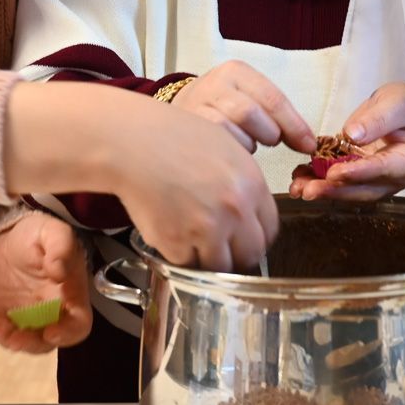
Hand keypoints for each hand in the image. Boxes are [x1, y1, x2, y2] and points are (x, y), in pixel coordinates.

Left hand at [0, 211, 92, 352]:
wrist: (7, 238)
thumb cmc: (37, 235)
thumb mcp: (52, 232)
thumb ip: (61, 248)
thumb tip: (60, 272)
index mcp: (71, 295)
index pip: (79, 323)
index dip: (68, 334)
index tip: (50, 333)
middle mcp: (52, 313)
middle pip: (48, 341)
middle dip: (30, 343)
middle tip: (13, 337)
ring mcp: (27, 318)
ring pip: (23, 341)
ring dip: (8, 339)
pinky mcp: (5, 317)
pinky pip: (1, 331)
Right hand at [115, 101, 281, 272]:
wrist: (134, 144)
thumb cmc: (174, 138)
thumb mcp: (226, 149)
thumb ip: (244, 185)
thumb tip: (250, 213)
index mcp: (252, 185)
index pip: (269, 231)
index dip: (255, 237)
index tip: (243, 239)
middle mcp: (235, 210)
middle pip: (250, 255)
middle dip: (236, 255)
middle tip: (219, 247)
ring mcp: (207, 229)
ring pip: (220, 266)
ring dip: (207, 258)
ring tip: (191, 239)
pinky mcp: (177, 244)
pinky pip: (187, 263)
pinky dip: (179, 255)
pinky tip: (171, 231)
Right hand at [170, 60, 316, 155]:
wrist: (181, 109)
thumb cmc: (226, 106)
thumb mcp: (251, 97)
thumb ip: (277, 114)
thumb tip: (308, 143)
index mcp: (236, 71)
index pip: (272, 98)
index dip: (294, 125)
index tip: (309, 146)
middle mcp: (214, 83)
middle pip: (251, 114)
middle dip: (268, 134)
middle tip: (270, 140)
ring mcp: (196, 106)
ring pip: (232, 132)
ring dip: (249, 144)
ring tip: (249, 142)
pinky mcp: (188, 129)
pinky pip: (216, 146)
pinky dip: (232, 152)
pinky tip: (232, 149)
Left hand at [290, 83, 404, 202]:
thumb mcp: (399, 103)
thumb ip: (379, 119)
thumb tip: (353, 135)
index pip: (383, 169)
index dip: (358, 173)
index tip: (334, 173)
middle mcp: (395, 177)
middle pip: (364, 189)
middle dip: (334, 190)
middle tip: (308, 190)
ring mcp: (379, 181)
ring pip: (350, 191)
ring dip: (324, 191)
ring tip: (298, 189)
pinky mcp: (363, 177)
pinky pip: (342, 183)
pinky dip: (321, 182)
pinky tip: (300, 179)